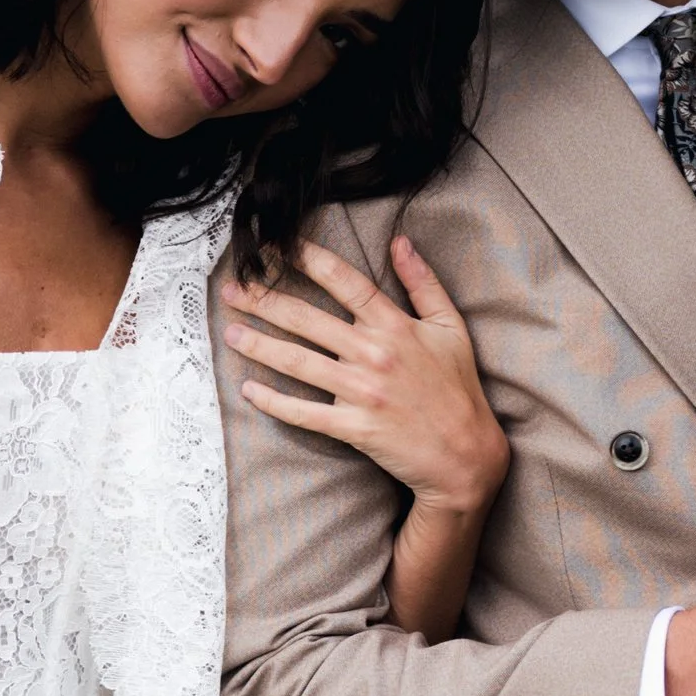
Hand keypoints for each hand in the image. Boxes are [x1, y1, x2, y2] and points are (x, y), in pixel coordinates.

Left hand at [225, 236, 509, 517]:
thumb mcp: (451, 327)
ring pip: (297, 362)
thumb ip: (424, 282)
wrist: (466, 454)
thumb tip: (400, 241)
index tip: (274, 247)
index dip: (306, 259)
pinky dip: (273, 402)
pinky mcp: (354, 428)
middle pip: (306, 318)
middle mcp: (374, 354)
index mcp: (395, 325)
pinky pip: (304, 412)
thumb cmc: (458, 389)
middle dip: (263, 300)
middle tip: (232, 289)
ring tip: (229, 331)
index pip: (344, 281)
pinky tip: (249, 389)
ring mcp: (362, 392)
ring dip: (258, 345)